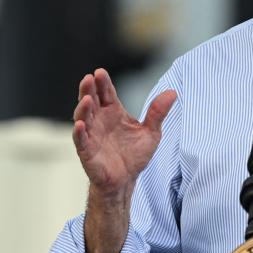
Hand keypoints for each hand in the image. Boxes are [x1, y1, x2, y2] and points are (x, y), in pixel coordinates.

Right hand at [72, 68, 176, 193]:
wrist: (126, 180)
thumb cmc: (135, 155)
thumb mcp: (151, 132)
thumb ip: (158, 112)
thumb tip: (172, 92)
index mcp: (113, 112)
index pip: (106, 93)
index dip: (103, 83)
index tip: (100, 72)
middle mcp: (99, 120)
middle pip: (91, 101)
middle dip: (88, 89)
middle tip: (89, 78)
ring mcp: (91, 135)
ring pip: (83, 117)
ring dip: (83, 108)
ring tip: (86, 98)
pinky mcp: (86, 151)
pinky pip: (81, 140)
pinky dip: (79, 132)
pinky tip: (80, 125)